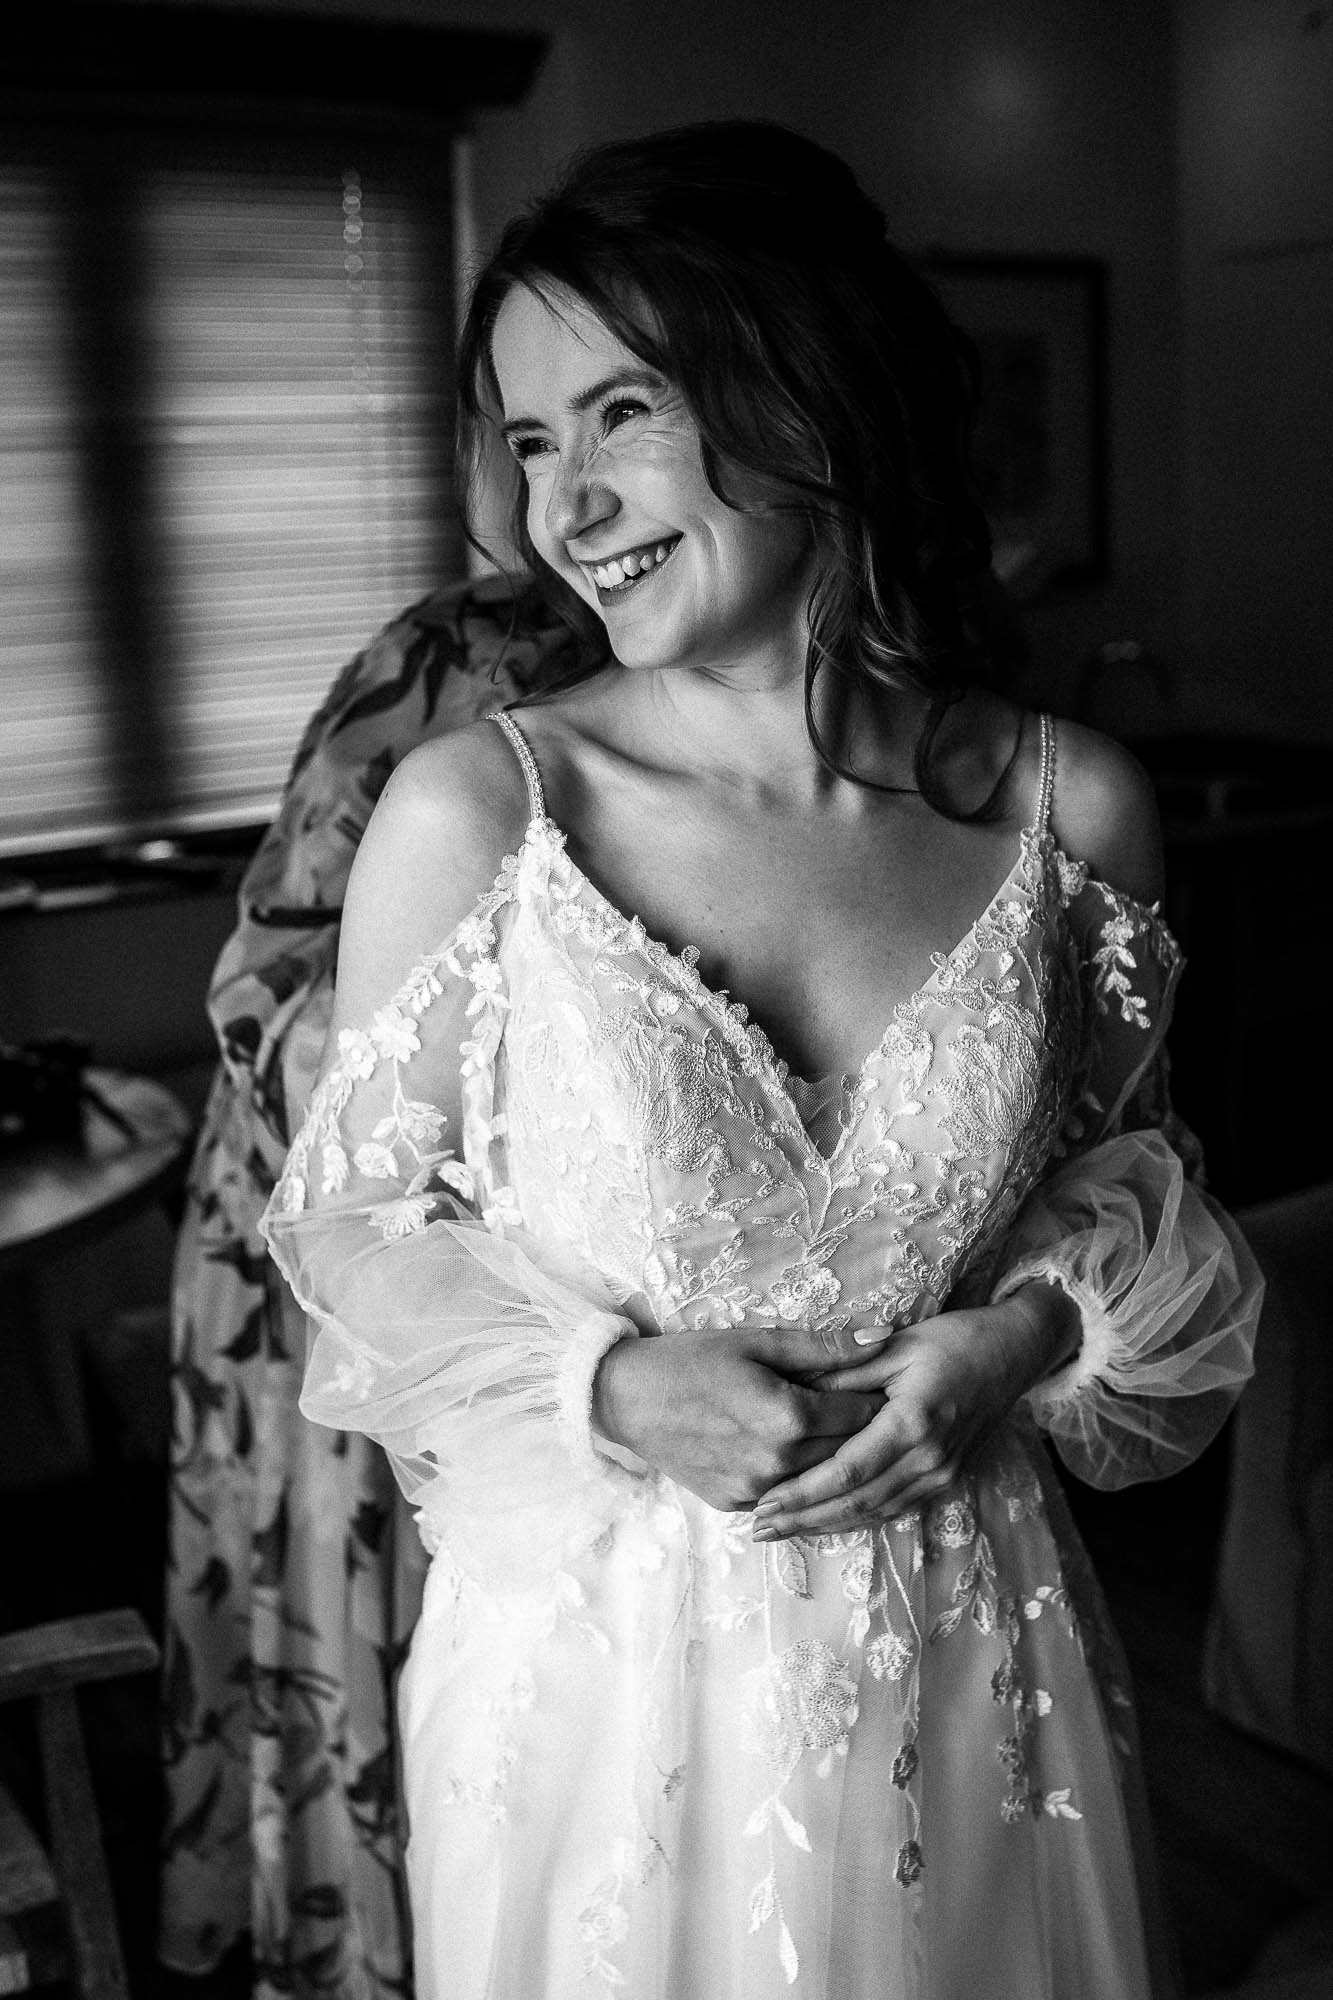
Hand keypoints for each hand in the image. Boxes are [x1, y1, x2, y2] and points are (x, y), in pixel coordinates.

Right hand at [591, 1322, 889, 1513]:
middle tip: (870, 1406)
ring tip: (838, 1431)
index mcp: (789, 1417)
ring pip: (821, 1481)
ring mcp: (755, 1491)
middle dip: (865, 1431)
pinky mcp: (735, 1505)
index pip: (864, 1416)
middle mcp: (777, 1463)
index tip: (887, 1385)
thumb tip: (884, 1338)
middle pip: (849, 1452)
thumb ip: (825, 1347)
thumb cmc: (692, 1359)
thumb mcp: (757, 1342)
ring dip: (834, 1459)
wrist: (625, 1398)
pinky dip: (798, 1478)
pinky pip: (785, 1495)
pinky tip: (796, 1454)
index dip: (880, 1398)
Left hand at [750, 1282, 1079, 1539]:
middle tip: (759, 1528)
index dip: (804, 1494)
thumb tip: (793, 1393)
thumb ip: (845, 1372)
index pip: (848, 1471)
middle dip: (804, 1519)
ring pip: (874, 1512)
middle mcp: (930, 1459)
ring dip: (825, 1525)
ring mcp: (941, 1474)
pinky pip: (893, 1508)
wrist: (1012, 1353)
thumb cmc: (953, 1340)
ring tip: (780, 1530)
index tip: (764, 1504)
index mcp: (914, 1422)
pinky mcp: (945, 1480)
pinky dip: (855, 1518)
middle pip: (857, 1502)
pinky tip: (824, 1521)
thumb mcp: (895, 1345)